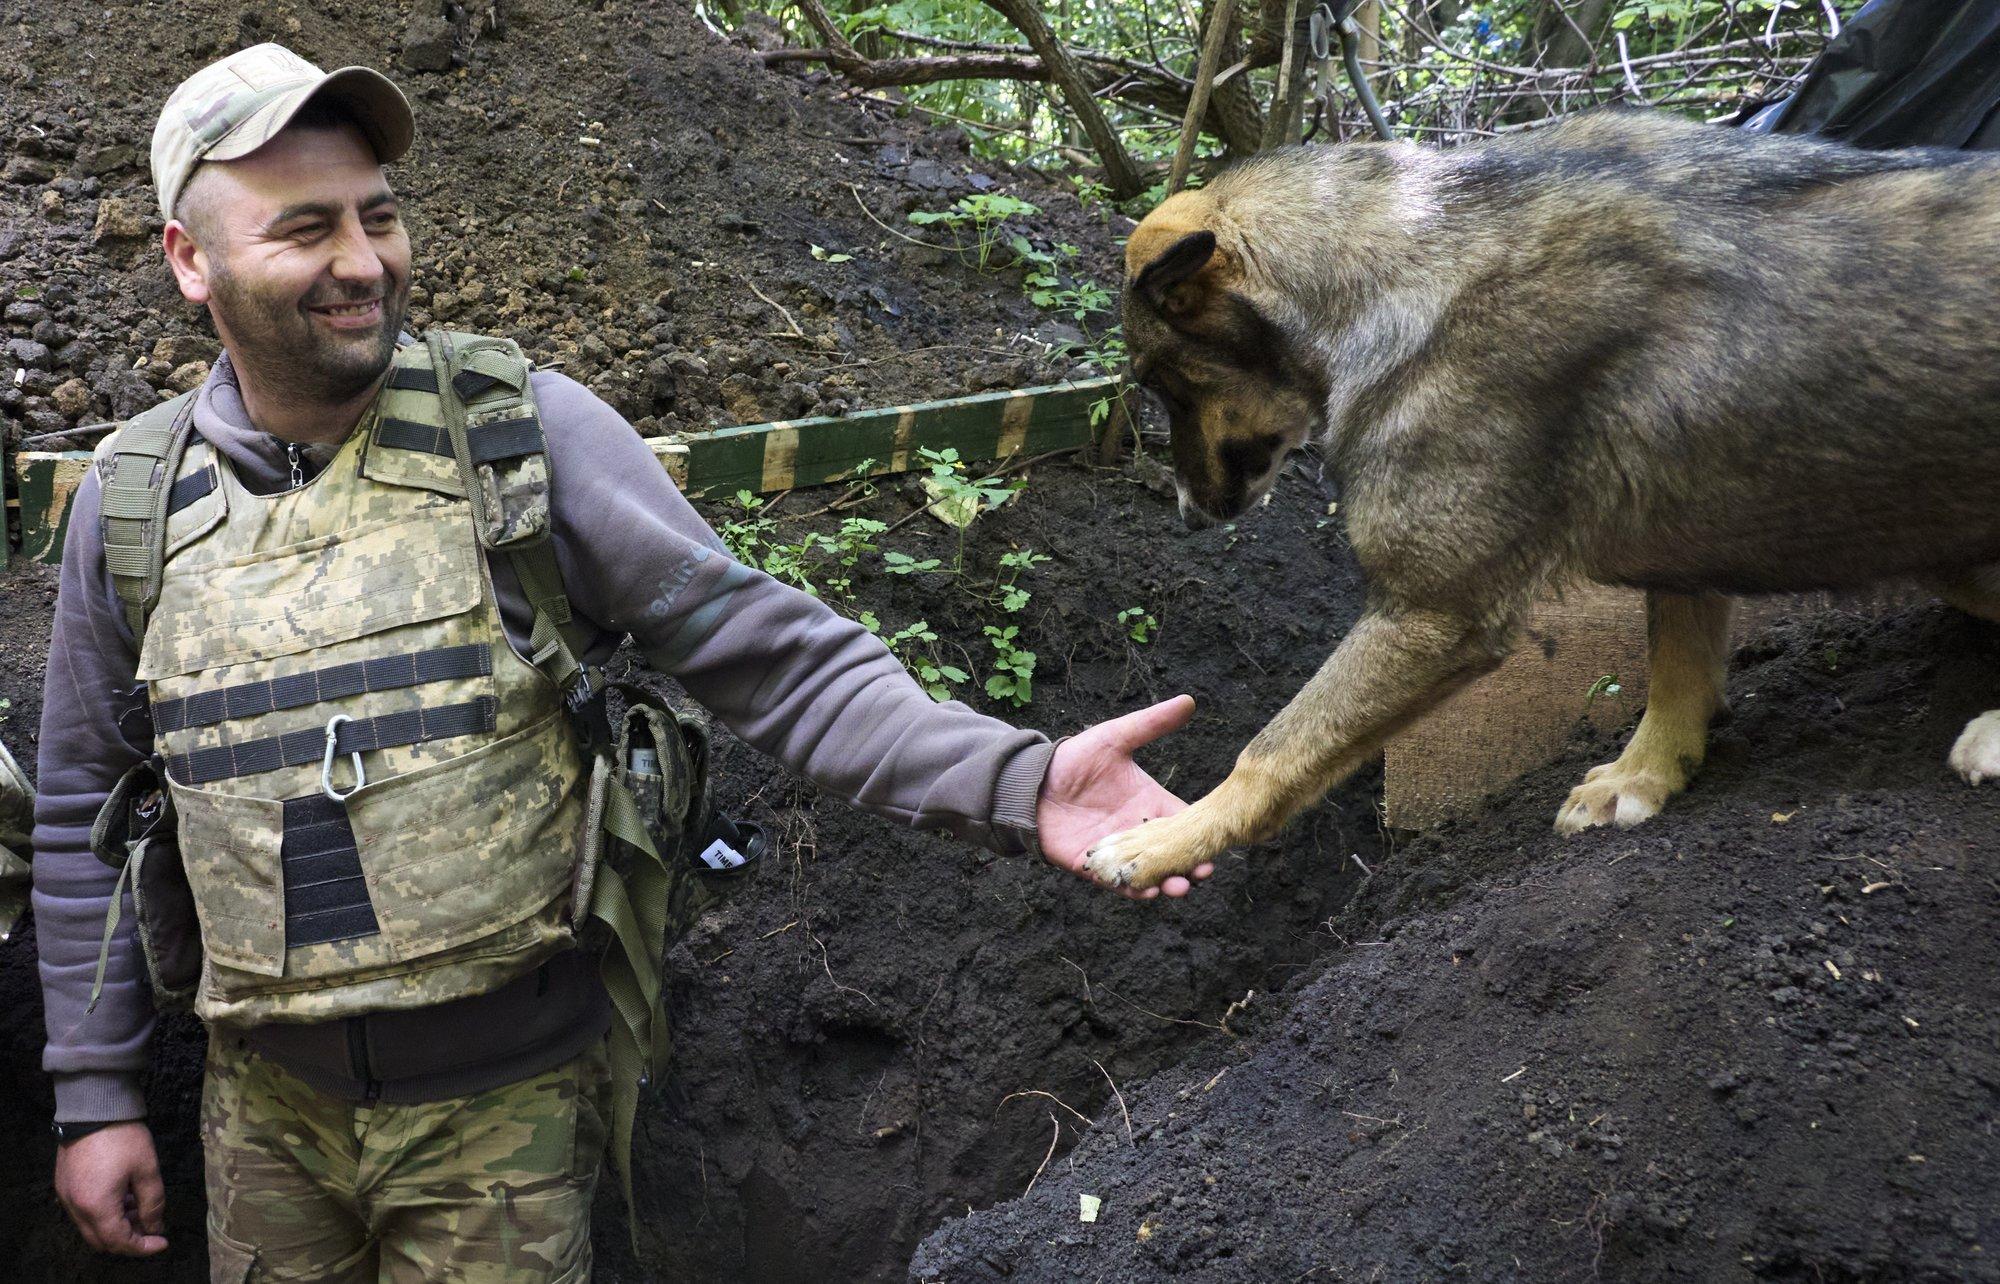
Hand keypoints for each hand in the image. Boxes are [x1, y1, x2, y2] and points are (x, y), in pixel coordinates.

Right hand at [55, 1121, 166, 1255]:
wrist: (93, 1107)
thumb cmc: (123, 1137)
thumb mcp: (148, 1169)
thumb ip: (153, 1203)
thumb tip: (155, 1227)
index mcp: (96, 1206)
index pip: (119, 1242)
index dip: (143, 1247)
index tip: (163, 1241)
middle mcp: (75, 1207)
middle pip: (102, 1240)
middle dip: (129, 1239)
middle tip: (152, 1225)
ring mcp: (66, 1196)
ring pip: (91, 1227)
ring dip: (116, 1224)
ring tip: (141, 1206)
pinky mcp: (64, 1185)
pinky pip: (83, 1211)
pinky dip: (104, 1212)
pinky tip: (123, 1195)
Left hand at [1037, 694, 1213, 898]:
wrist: (1031, 782)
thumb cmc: (1074, 759)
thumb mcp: (1115, 737)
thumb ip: (1150, 724)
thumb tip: (1188, 701)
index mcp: (1150, 803)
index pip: (1184, 822)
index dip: (1201, 833)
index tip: (1217, 842)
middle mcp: (1138, 830)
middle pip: (1172, 854)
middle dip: (1189, 866)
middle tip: (1202, 873)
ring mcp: (1118, 852)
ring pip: (1149, 873)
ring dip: (1166, 883)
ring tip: (1177, 888)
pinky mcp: (1094, 866)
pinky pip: (1118, 882)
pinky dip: (1133, 889)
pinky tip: (1146, 892)